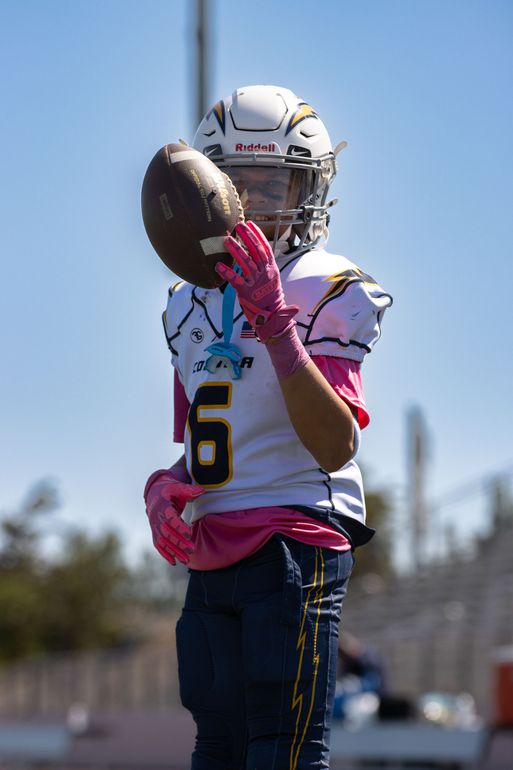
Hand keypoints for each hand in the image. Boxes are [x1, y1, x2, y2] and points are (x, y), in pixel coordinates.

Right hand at [144, 469, 203, 565]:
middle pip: (167, 533)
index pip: (170, 519)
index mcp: (163, 507)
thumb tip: (201, 491)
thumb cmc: (170, 491)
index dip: (178, 527)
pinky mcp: (155, 533)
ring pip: (163, 542)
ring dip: (174, 551)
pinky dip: (165, 554)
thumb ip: (189, 490)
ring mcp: (155, 527)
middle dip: (178, 542)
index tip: (189, 534)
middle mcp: (157, 519)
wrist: (154, 496)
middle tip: (192, 549)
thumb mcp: (178, 487)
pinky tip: (174, 562)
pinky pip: (158, 545)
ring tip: (186, 560)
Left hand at [216, 221, 298, 342]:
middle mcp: (264, 273)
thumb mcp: (273, 278)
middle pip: (255, 251)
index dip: (257, 235)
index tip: (250, 224)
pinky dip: (226, 272)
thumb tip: (257, 252)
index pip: (265, 247)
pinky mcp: (246, 292)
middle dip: (247, 236)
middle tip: (238, 225)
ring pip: (245, 262)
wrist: (273, 315)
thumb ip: (265, 265)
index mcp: (271, 268)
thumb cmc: (271, 296)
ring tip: (227, 240)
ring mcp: (255, 282)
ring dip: (236, 250)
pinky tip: (218, 265)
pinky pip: (235, 280)